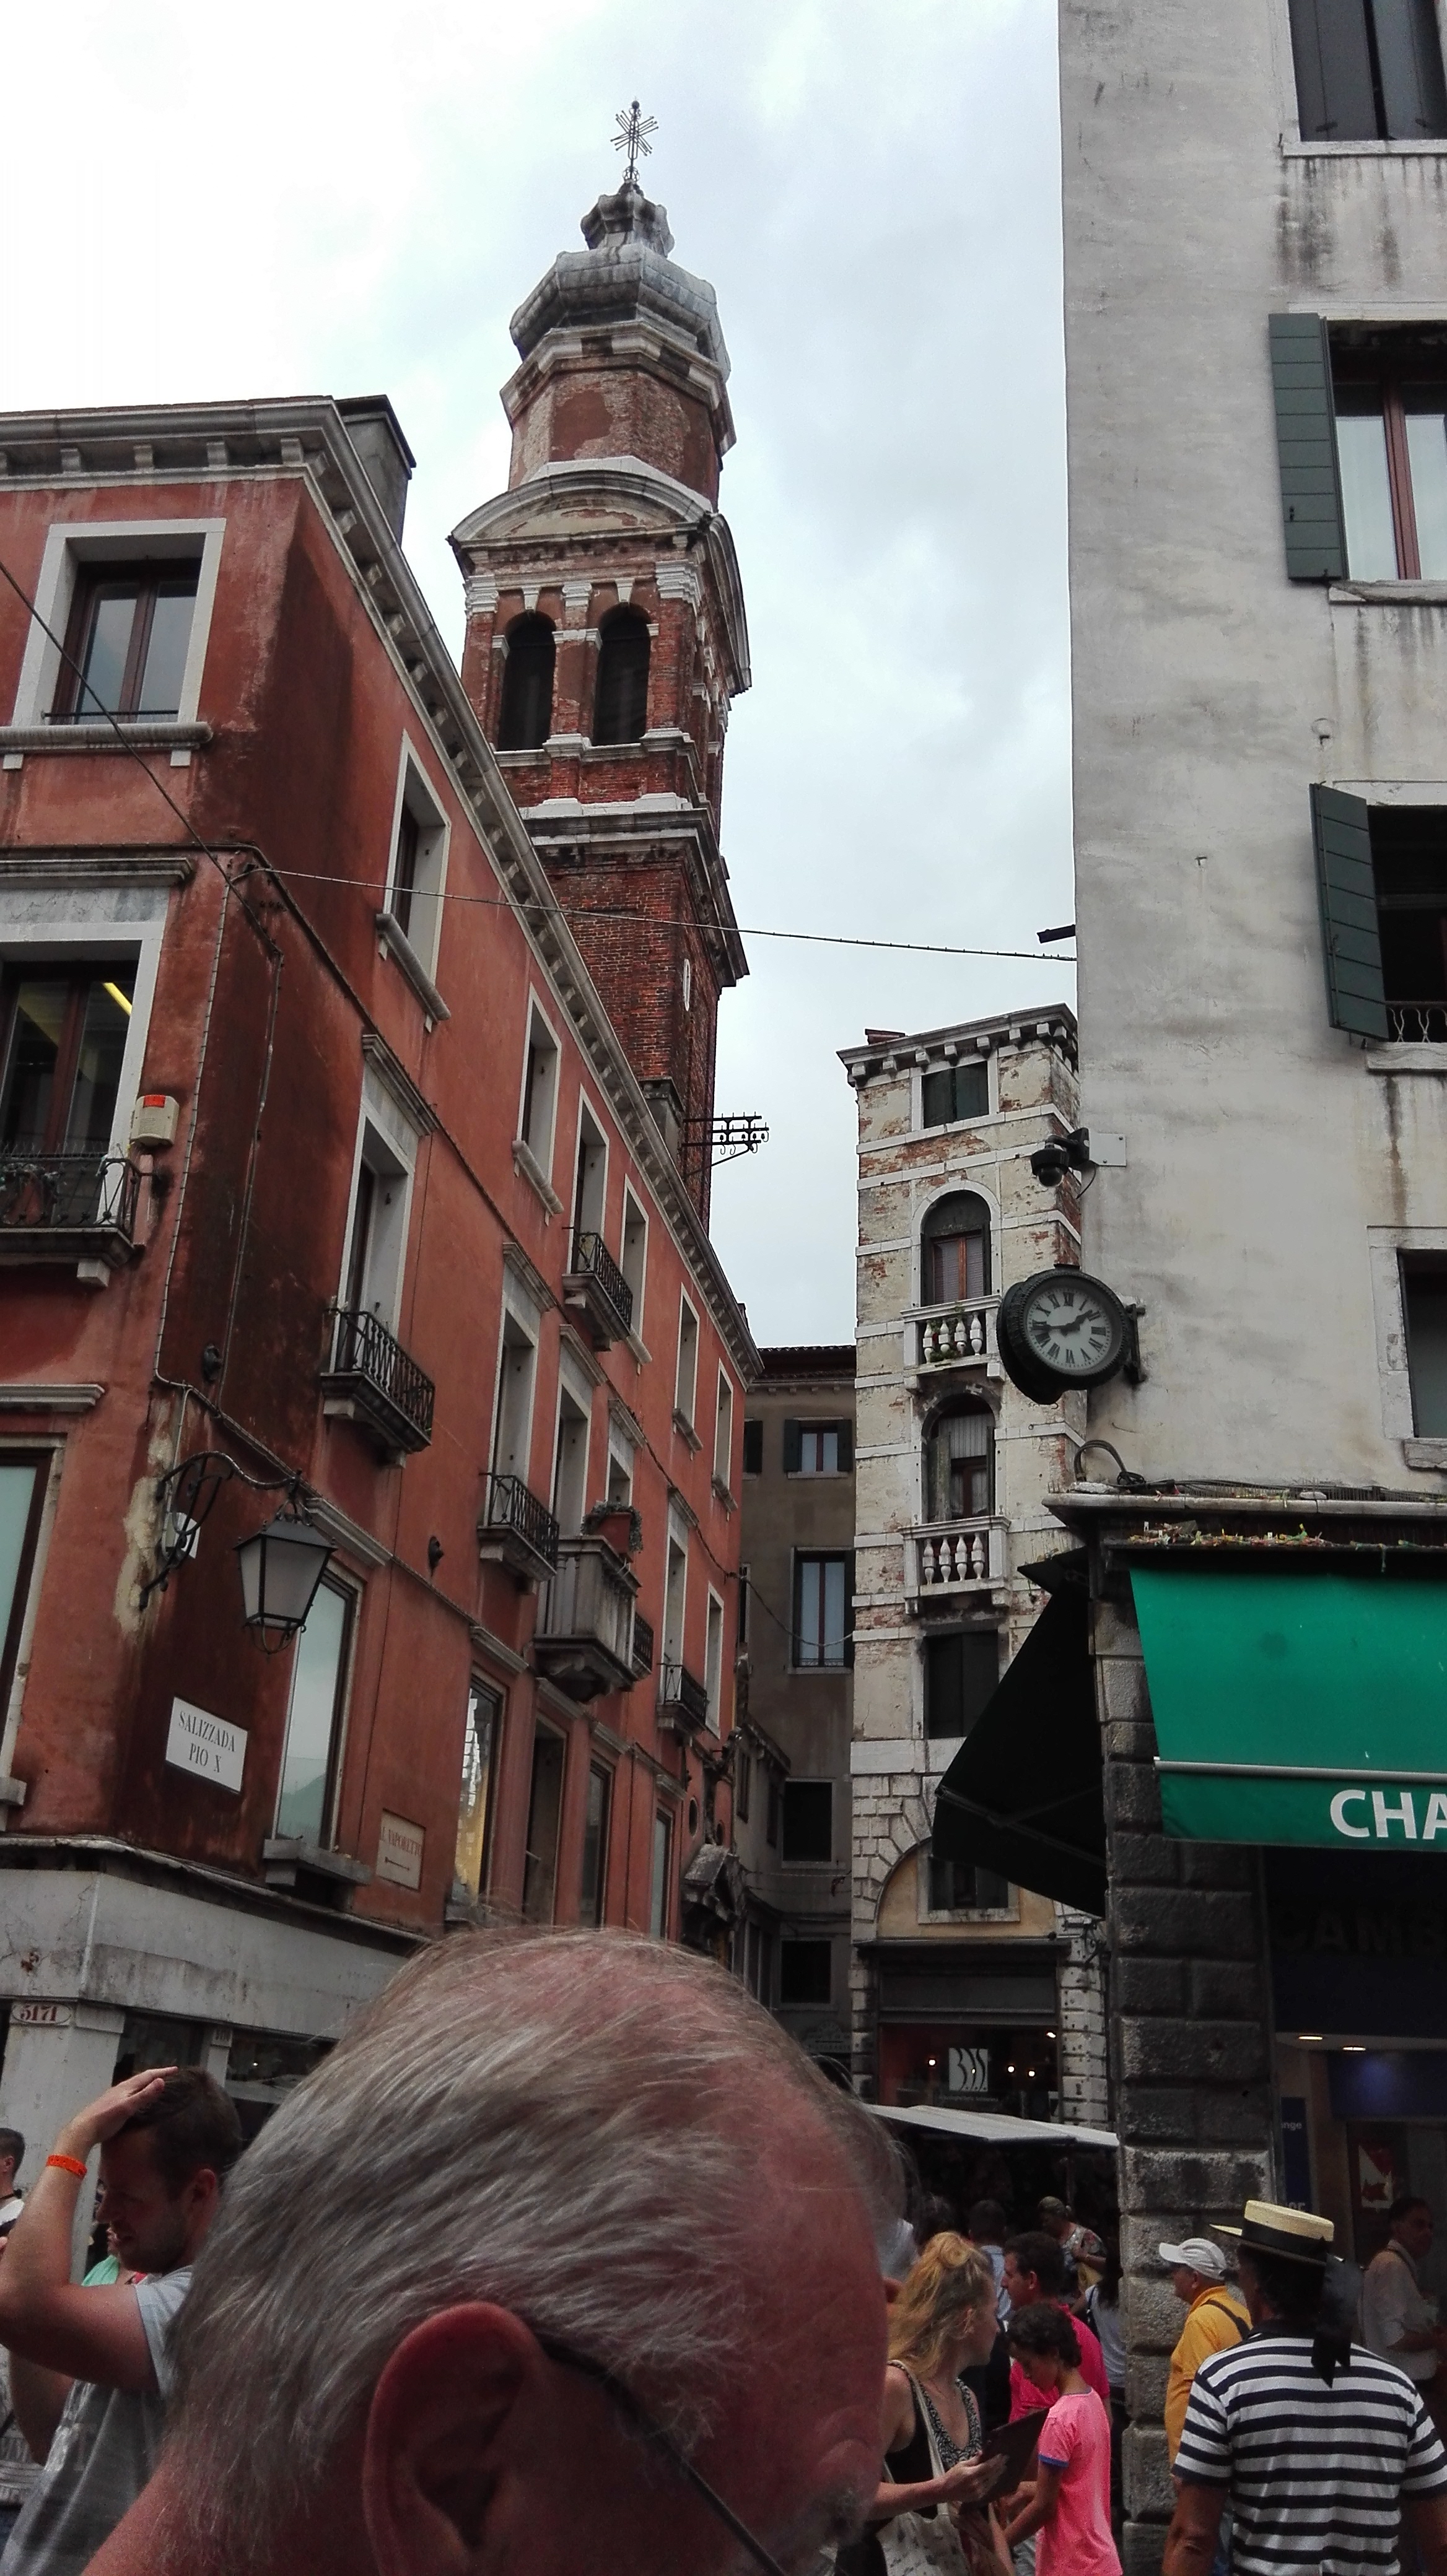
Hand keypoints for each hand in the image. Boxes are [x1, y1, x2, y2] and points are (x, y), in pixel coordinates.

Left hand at [55, 2068, 174, 2161]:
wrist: (83, 2129)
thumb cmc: (106, 2118)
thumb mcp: (128, 2107)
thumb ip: (145, 2095)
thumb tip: (162, 2081)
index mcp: (126, 2087)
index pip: (147, 2075)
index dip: (162, 2072)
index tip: (176, 2069)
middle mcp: (120, 2089)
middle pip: (141, 2079)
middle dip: (155, 2076)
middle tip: (168, 2076)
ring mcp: (114, 2097)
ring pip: (134, 2087)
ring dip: (146, 2084)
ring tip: (155, 2086)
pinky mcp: (110, 2106)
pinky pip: (129, 2095)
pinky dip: (138, 2093)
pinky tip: (137, 2101)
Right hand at [937, 2457, 1004, 2506]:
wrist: (946, 2491)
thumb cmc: (952, 2475)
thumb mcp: (962, 2464)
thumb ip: (974, 2460)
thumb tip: (983, 2452)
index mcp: (972, 2474)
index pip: (987, 2466)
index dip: (995, 2461)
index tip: (1002, 2455)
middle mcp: (977, 2484)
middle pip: (992, 2474)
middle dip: (999, 2467)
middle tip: (1006, 2460)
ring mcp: (978, 2492)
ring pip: (992, 2482)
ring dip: (998, 2474)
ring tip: (1004, 2467)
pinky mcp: (978, 2497)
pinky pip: (988, 2488)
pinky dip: (993, 2481)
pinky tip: (996, 2477)